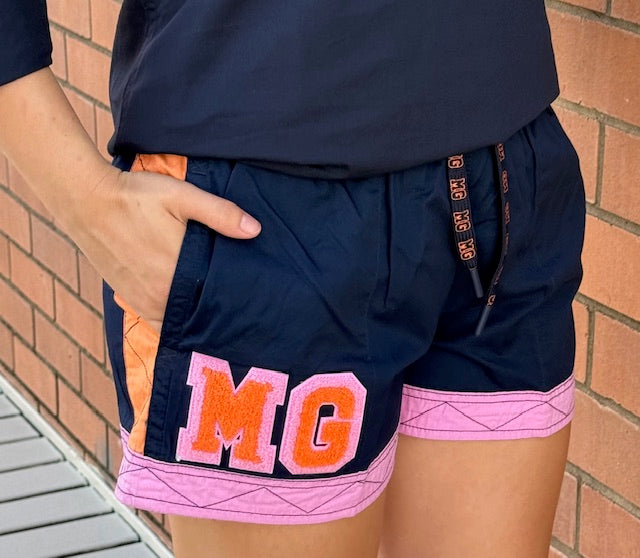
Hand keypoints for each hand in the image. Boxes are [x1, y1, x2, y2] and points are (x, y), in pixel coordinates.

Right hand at [66, 163, 260, 332]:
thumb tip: (255, 230)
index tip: (251, 300)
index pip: (215, 300)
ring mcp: (142, 300)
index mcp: (177, 274)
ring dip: (195, 317)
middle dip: (218, 311)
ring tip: (217, 311)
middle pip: (198, 313)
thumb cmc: (136, 196)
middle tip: (240, 307)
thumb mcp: (182, 196)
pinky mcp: (128, 297)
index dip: (233, 301)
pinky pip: (156, 320)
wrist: (86, 200)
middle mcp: (159, 295)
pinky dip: (172, 320)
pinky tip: (187, 312)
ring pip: (178, 320)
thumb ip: (220, 214)